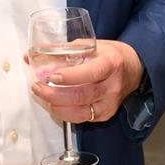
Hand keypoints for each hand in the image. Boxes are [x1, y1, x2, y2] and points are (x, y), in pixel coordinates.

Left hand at [27, 39, 142, 124]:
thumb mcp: (91, 46)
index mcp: (111, 64)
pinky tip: (55, 105)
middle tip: (37, 87)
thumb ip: (63, 51)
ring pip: (80, 112)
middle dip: (54, 94)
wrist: (133, 69)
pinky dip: (64, 113)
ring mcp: (110, 103)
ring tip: (42, 96)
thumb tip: (31, 56)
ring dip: (56, 107)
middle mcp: (112, 86)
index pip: (91, 73)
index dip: (70, 77)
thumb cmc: (109, 56)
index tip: (52, 76)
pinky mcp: (105, 115)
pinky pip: (82, 118)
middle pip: (82, 96)